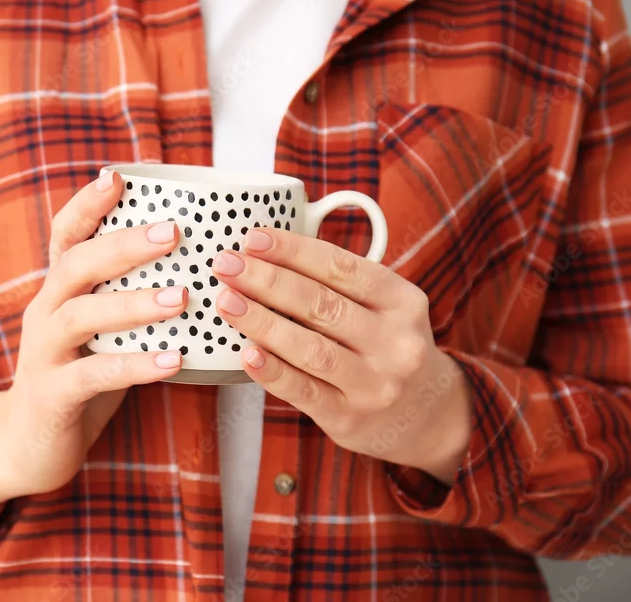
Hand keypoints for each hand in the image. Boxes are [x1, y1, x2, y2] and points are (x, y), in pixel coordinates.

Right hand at [0, 171, 188, 516]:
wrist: (27, 446)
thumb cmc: (79, 377)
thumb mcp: (100, 331)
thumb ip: (128, 297)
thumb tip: (197, 263)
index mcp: (58, 291)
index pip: (66, 234)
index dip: (88, 203)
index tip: (120, 175)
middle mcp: (44, 312)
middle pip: (75, 264)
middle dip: (123, 244)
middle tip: (174, 232)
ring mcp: (43, 354)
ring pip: (81, 316)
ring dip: (133, 303)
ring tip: (182, 297)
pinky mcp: (51, 396)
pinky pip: (92, 376)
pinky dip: (134, 366)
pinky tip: (174, 361)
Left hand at [210, 228, 471, 483]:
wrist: (429, 415)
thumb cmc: (387, 347)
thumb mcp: (386, 309)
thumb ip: (340, 285)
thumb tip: (264, 254)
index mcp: (402, 301)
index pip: (341, 267)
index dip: (293, 250)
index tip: (252, 238)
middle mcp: (395, 342)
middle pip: (321, 304)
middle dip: (267, 281)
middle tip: (227, 265)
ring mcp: (375, 384)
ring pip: (310, 348)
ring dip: (262, 322)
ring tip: (226, 302)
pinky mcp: (349, 418)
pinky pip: (303, 391)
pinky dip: (272, 371)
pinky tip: (245, 353)